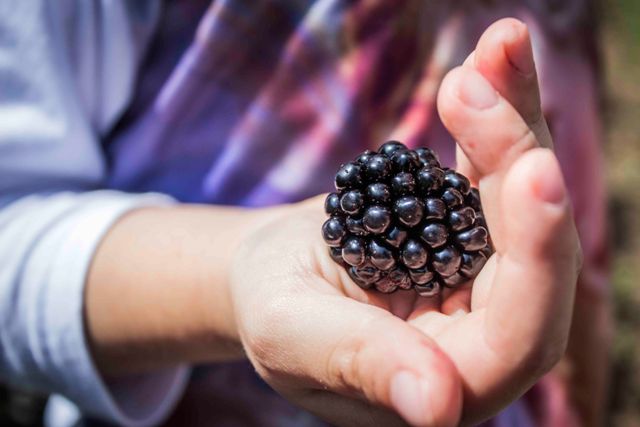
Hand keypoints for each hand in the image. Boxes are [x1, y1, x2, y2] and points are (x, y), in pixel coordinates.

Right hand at [229, 18, 580, 426]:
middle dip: (514, 162)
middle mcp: (483, 329)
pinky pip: (495, 164)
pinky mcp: (471, 223)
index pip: (517, 335)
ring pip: (521, 196)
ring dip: (513, 118)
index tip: (532, 172)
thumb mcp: (296, 337)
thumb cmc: (271, 311)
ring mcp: (482, 272)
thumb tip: (438, 410)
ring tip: (496, 49)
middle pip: (530, 252)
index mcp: (451, 379)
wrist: (268, 270)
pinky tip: (498, 52)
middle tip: (476, 88)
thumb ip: (362, 366)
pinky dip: (499, 107)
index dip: (535, 257)